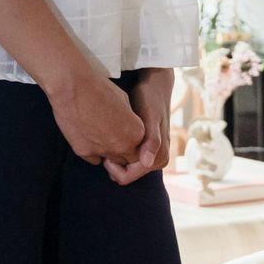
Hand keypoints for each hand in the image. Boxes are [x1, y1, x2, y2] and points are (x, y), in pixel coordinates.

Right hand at [44, 66, 145, 166]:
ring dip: (109, 153)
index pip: (141, 149)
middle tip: (113, 136)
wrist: (72, 87)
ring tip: (101, 136)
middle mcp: (121, 146)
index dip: (134, 142)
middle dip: (123, 151)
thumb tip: (128, 126)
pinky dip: (93, 152)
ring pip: (110, 161)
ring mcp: (102, 151)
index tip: (126, 134)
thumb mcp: (124, 100)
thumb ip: (130, 120)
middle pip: (127, 159)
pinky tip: (88, 136)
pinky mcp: (83, 152)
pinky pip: (93, 159)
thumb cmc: (100, 88)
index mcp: (135, 132)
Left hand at [105, 67, 172, 185]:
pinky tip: (112, 137)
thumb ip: (152, 141)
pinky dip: (119, 152)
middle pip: (127, 174)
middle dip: (114, 163)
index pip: (127, 177)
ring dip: (116, 157)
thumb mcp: (150, 118)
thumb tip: (147, 163)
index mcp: (160, 157)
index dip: (112, 168)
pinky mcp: (148, 148)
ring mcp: (153, 154)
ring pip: (127, 167)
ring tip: (107, 139)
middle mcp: (158, 159)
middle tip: (103, 144)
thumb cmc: (150, 100)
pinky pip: (129, 158)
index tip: (103, 153)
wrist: (156, 86)